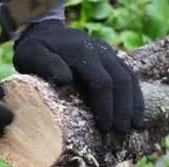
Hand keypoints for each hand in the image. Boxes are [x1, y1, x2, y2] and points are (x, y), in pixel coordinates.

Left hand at [14, 20, 143, 133]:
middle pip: (120, 80)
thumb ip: (46, 65)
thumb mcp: (32, 55)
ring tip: (134, 127)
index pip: (101, 82)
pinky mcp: (113, 58)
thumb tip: (66, 79)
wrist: (45, 32)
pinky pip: (130, 76)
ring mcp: (109, 53)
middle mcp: (100, 51)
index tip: (105, 128)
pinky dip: (135, 95)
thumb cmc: (35, 51)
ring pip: (129, 77)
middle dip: (123, 108)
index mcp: (82, 53)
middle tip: (121, 132)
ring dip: (133, 103)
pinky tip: (137, 114)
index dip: (105, 106)